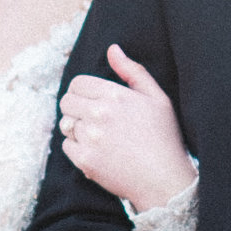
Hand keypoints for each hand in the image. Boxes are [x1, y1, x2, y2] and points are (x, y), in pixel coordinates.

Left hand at [59, 45, 195, 214]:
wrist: (164, 180)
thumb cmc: (164, 138)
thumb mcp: (157, 98)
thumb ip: (132, 71)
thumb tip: (112, 49)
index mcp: (115, 95)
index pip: (77, 83)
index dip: (82, 91)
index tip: (92, 102)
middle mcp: (99, 114)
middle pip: (66, 102)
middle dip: (76, 108)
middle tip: (93, 120)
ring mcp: (90, 138)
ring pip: (66, 124)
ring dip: (77, 129)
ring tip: (98, 137)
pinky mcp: (85, 160)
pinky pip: (67, 146)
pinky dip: (77, 149)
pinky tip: (97, 152)